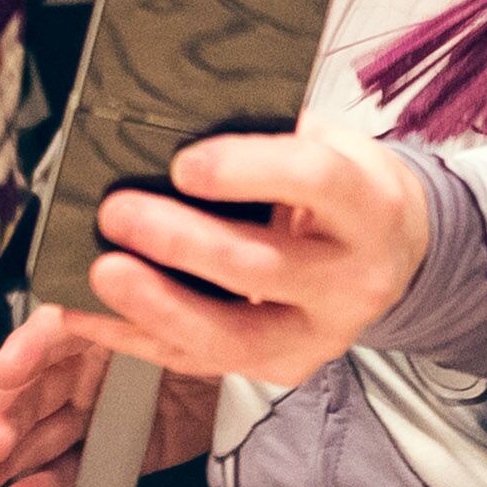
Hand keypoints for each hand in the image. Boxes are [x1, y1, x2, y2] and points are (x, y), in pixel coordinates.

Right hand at [0, 304, 220, 486]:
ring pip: (44, 438)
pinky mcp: (123, 453)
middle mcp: (89, 367)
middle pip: (34, 394)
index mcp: (97, 321)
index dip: (25, 352)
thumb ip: (136, 306)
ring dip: (8, 462)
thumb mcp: (179, 309)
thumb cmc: (216, 323)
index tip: (6, 372)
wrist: (264, 364)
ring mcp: (102, 413)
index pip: (50, 334)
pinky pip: (79, 473)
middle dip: (2, 421)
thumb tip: (98, 286)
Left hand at [74, 132, 433, 400]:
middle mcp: (355, 277)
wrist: (396, 251)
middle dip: (180, 243)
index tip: (182, 163)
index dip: (246, 170)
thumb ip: (268, 135)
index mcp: (368, 204)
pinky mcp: (286, 367)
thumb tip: (170, 118)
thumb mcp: (329, 144)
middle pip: (262, 267)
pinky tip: (90, 315)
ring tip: (101, 272)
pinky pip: (202, 362)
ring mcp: (322, 333)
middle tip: (117, 213)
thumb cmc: (344, 188)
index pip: (313, 181)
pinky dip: (138, 338)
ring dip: (157, 305)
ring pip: (233, 334)